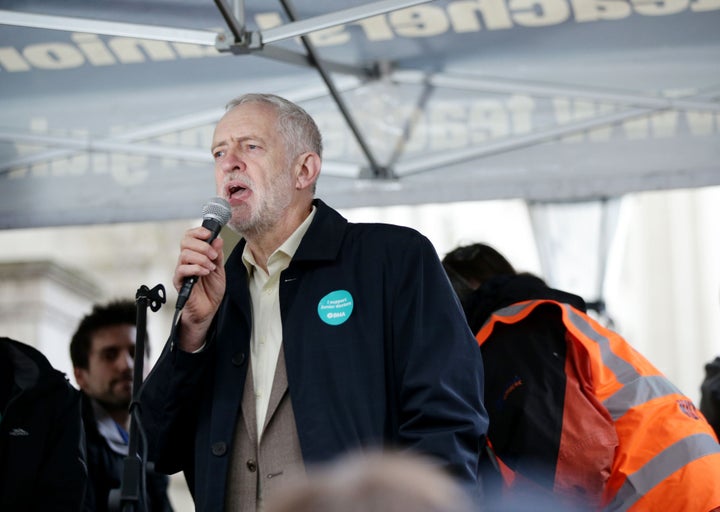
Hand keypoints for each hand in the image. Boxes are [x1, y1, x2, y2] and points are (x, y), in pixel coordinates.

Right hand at [173, 226, 225, 350]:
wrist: (208, 310)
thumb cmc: (211, 290)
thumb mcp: (220, 270)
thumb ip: (217, 255)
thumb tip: (217, 239)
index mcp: (196, 255)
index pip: (190, 236)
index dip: (198, 231)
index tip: (209, 234)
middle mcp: (186, 260)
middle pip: (185, 241)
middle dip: (202, 245)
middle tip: (214, 256)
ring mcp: (182, 270)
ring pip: (185, 254)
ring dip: (201, 258)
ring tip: (211, 268)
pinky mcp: (179, 281)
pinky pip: (182, 269)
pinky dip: (196, 268)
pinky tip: (205, 273)